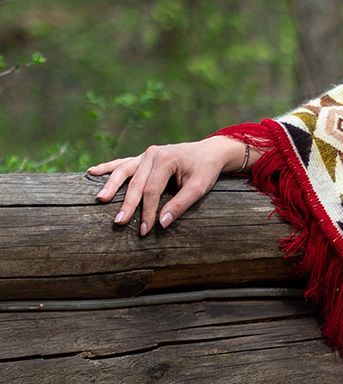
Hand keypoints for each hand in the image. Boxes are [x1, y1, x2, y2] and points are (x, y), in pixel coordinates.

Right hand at [86, 136, 243, 233]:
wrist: (210, 152)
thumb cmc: (205, 170)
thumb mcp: (199, 188)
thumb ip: (180, 205)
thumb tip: (162, 224)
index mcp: (166, 159)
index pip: (151, 190)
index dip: (147, 211)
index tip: (145, 230)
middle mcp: (152, 154)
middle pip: (135, 182)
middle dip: (127, 204)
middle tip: (118, 222)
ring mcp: (145, 154)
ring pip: (124, 171)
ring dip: (111, 185)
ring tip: (100, 199)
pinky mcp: (143, 157)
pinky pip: (123, 163)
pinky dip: (108, 168)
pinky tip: (92, 172)